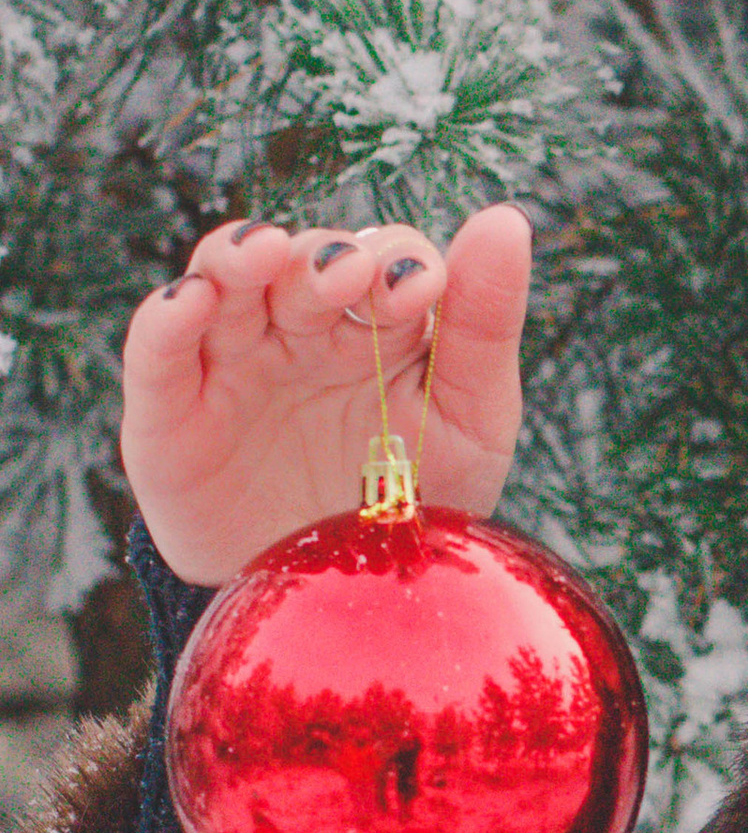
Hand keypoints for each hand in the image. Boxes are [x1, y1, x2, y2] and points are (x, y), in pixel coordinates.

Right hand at [122, 203, 531, 586]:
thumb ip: (485, 326)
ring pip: (224, 280)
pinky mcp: (170, 413)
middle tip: (348, 278)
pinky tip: (191, 300)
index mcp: (377, 327)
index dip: (398, 260)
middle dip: (324, 259)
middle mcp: (301, 332)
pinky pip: (158, 351)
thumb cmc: (411, 508)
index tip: (419, 290)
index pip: (384, 259)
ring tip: (265, 254)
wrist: (340, 612)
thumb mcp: (470, 422)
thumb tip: (504, 220)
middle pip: (302, 262)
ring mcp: (232, 364)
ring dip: (241, 255)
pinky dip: (166, 317)